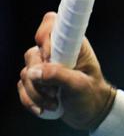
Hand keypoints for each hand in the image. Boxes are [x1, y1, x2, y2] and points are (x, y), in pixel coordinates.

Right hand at [17, 12, 115, 130]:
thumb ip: (58, 75)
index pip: (52, 23)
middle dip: (40, 77)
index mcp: (71, 44)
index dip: (45, 35)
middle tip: (56, 91)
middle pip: (32, 54)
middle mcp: (55, 52)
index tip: (49, 55)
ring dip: (37, 93)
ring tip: (55, 102)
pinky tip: (45, 108)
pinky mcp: (35, 80)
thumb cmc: (90, 94)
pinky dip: (30, 100)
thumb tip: (33, 72)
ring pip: (26, 74)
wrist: (89, 112)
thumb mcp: (79, 85)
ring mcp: (43, 66)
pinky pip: (21, 87)